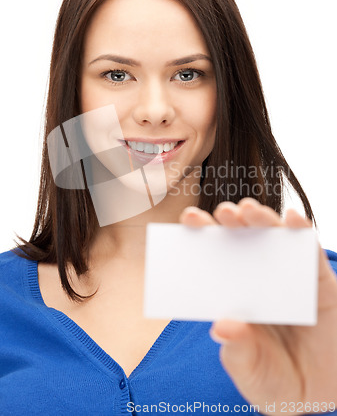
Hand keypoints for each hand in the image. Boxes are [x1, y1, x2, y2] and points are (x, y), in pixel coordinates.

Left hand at [179, 198, 336, 414]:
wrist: (318, 392)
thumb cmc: (275, 378)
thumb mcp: (251, 370)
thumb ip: (238, 350)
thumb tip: (221, 326)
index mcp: (233, 293)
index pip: (213, 259)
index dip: (201, 237)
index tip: (188, 220)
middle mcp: (257, 278)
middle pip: (241, 240)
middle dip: (230, 221)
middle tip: (222, 213)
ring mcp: (287, 276)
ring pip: (273, 239)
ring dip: (262, 219)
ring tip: (249, 211)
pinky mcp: (318, 281)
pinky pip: (309, 253)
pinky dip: (302, 232)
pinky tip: (292, 219)